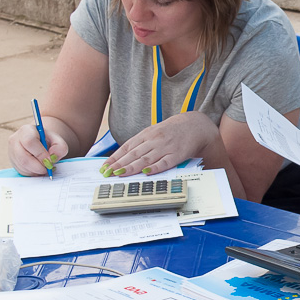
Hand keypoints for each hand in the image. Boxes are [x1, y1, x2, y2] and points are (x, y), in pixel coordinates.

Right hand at [8, 122, 68, 176]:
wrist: (40, 142)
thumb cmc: (48, 141)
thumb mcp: (57, 140)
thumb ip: (60, 147)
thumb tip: (52, 156)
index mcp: (26, 130)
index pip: (29, 142)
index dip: (40, 154)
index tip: (50, 160)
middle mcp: (15, 140)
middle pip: (23, 157)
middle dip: (38, 166)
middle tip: (48, 168)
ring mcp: (11, 152)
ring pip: (22, 166)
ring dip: (36, 170)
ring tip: (45, 167)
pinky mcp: (13, 162)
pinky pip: (21, 171)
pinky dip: (33, 173)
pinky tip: (39, 168)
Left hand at [102, 112, 218, 175]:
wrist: (195, 125)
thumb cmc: (172, 131)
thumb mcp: (154, 132)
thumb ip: (141, 143)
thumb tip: (123, 156)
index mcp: (147, 134)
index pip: (127, 147)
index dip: (115, 158)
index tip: (105, 167)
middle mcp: (154, 140)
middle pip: (134, 154)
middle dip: (119, 164)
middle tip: (108, 173)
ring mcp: (165, 148)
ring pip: (146, 159)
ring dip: (132, 167)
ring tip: (120, 174)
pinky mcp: (177, 155)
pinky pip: (164, 163)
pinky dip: (155, 168)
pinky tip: (146, 172)